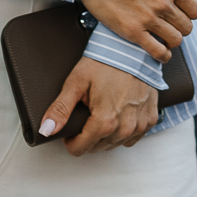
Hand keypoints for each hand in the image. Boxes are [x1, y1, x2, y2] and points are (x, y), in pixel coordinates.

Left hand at [38, 55, 158, 153]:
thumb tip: (46, 130)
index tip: (70, 128)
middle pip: (97, 148)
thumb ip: (60, 109)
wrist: (132, 48)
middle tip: (85, 115)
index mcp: (104, 122)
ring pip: (114, 144)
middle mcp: (124, 128)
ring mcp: (139, 125)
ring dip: (104, 136)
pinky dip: (123, 132)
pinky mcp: (149, 119)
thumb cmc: (105, 62)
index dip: (70, 140)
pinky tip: (117, 115)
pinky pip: (132, 138)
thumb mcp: (76, 82)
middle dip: (86, 137)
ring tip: (100, 113)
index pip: (80, 149)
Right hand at [75, 0, 196, 63]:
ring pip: (175, 40)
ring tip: (162, 36)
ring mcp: (148, 18)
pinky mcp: (132, 31)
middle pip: (187, 27)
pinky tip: (157, 50)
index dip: (188, 12)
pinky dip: (162, 55)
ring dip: (171, 40)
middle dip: (180, 27)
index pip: (195, 9)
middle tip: (169, 25)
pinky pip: (158, 52)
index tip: (179, 12)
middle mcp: (162, 2)